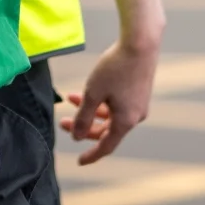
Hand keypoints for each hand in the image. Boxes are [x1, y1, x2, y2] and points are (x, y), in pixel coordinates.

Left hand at [65, 38, 158, 163]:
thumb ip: (83, 117)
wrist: (141, 43)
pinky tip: (88, 89)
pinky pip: (117, 104)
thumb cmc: (116, 67)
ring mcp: (138, 104)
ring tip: (70, 97)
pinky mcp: (139, 91)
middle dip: (83, 127)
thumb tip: (76, 136)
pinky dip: (101, 100)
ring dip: (90, 109)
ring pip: (110, 114)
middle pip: (106, 130)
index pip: (106, 146)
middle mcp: (135, 116)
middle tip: (63, 121)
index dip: (91, 155)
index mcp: (125, 121)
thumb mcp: (93, 93)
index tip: (79, 161)